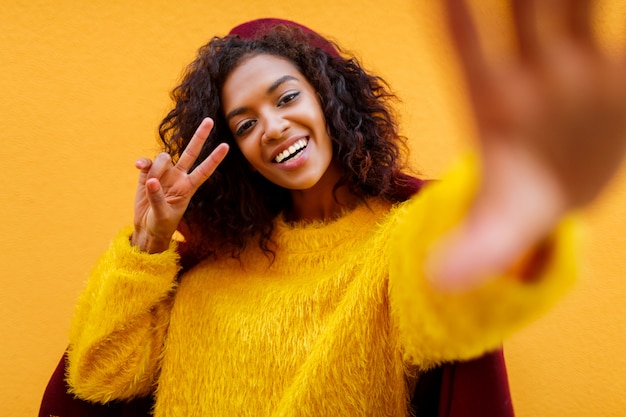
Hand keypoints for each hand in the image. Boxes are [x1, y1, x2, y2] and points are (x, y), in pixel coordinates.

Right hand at [131, 118, 228, 252]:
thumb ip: (158, 197)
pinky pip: (147, 162)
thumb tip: (152, 180)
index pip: (204, 170)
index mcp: (188, 187)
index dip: (214, 158)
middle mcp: (179, 177)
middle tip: (209, 120)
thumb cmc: (161, 225)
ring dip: (157, 167)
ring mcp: (164, 174)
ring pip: (164, 158)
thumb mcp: (162, 215)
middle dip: (199, 137)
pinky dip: (143, 163)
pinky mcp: (148, 174)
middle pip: (191, 152)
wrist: (147, 228)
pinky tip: (139, 167)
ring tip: (150, 183)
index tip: (226, 146)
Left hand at [430, 0, 625, 290]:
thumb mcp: (498, 228)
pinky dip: (616, 17)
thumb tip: (437, 282)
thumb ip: (472, 252)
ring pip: (570, 4)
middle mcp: (530, 72)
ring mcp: (574, 62)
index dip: (457, 15)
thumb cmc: (520, 201)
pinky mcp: (613, 69)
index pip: (466, 46)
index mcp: (491, 101)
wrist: (565, 188)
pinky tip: (620, 4)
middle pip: (522, 9)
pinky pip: (616, 35)